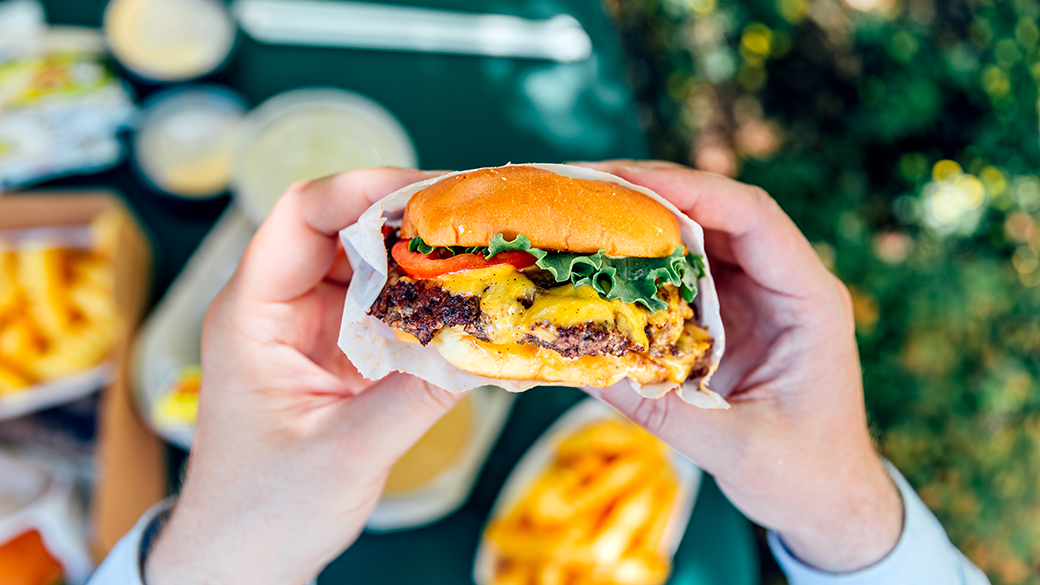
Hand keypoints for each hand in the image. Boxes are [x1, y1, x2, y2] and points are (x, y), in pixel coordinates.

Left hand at [146, 169, 461, 584]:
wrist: (239, 559)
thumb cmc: (265, 511)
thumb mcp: (348, 453)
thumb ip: (420, 395)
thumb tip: (497, 344)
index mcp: (252, 314)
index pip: (301, 215)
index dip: (366, 189)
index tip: (438, 193)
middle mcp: (278, 306)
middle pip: (345, 228)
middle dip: (414, 219)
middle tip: (485, 223)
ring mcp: (307, 327)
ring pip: (370, 264)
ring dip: (426, 259)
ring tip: (490, 257)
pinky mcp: (335, 351)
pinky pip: (384, 306)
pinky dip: (425, 301)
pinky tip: (469, 305)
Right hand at [578, 160, 901, 572]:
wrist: (829, 501)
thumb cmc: (805, 475)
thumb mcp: (733, 445)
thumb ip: (660, 407)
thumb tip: (578, 366)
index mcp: (808, 300)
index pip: (752, 218)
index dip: (689, 189)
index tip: (623, 179)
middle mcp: (783, 284)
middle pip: (717, 213)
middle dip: (649, 194)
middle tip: (579, 187)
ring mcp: (756, 297)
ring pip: (696, 238)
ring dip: (640, 224)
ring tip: (578, 214)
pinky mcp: (730, 316)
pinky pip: (682, 275)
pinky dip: (641, 266)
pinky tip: (597, 265)